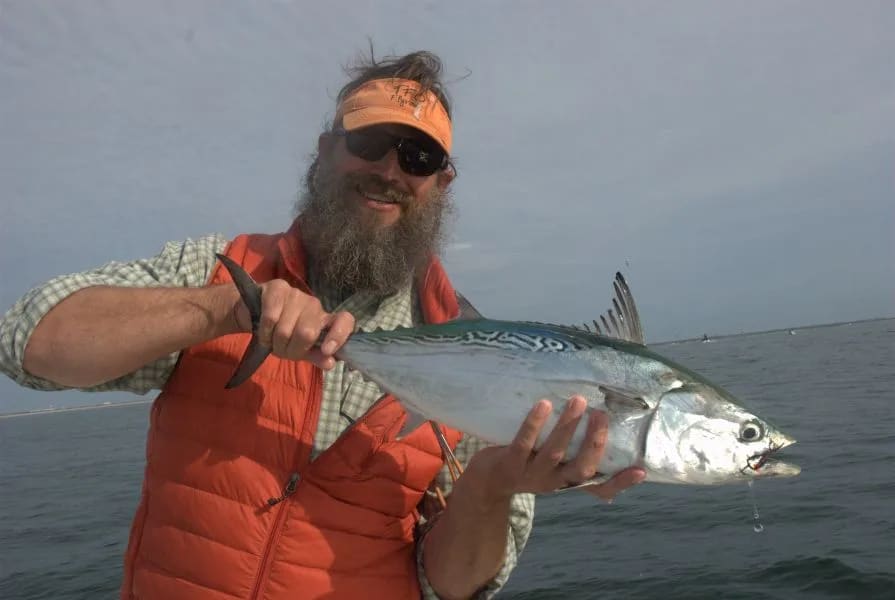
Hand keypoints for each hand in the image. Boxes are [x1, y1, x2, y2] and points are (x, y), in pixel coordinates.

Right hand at [233, 279, 354, 369]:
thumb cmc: (281, 335)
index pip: (345, 321)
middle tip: (282, 350)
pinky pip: (271, 318)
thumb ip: (316, 356)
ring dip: (274, 343)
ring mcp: (297, 294)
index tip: (326, 350)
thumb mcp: (299, 350)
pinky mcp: (278, 288)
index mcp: (325, 321)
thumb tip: (330, 363)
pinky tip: (263, 332)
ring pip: (285, 329)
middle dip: (291, 349)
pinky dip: (264, 332)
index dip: (338, 335)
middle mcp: (315, 305)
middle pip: (307, 333)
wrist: (253, 314)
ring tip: (271, 340)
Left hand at [465, 396, 645, 501]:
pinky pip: (523, 443)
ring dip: (568, 427)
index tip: (641, 470)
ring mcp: (531, 474)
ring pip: (554, 453)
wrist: (485, 481)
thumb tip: (601, 429)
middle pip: (581, 468)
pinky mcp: (509, 463)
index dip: (621, 482)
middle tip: (602, 414)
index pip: (599, 487)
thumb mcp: (552, 466)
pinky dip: (534, 425)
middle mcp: (554, 481)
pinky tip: (544, 405)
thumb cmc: (526, 465)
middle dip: (594, 442)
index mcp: (567, 481)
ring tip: (579, 401)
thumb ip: (573, 455)